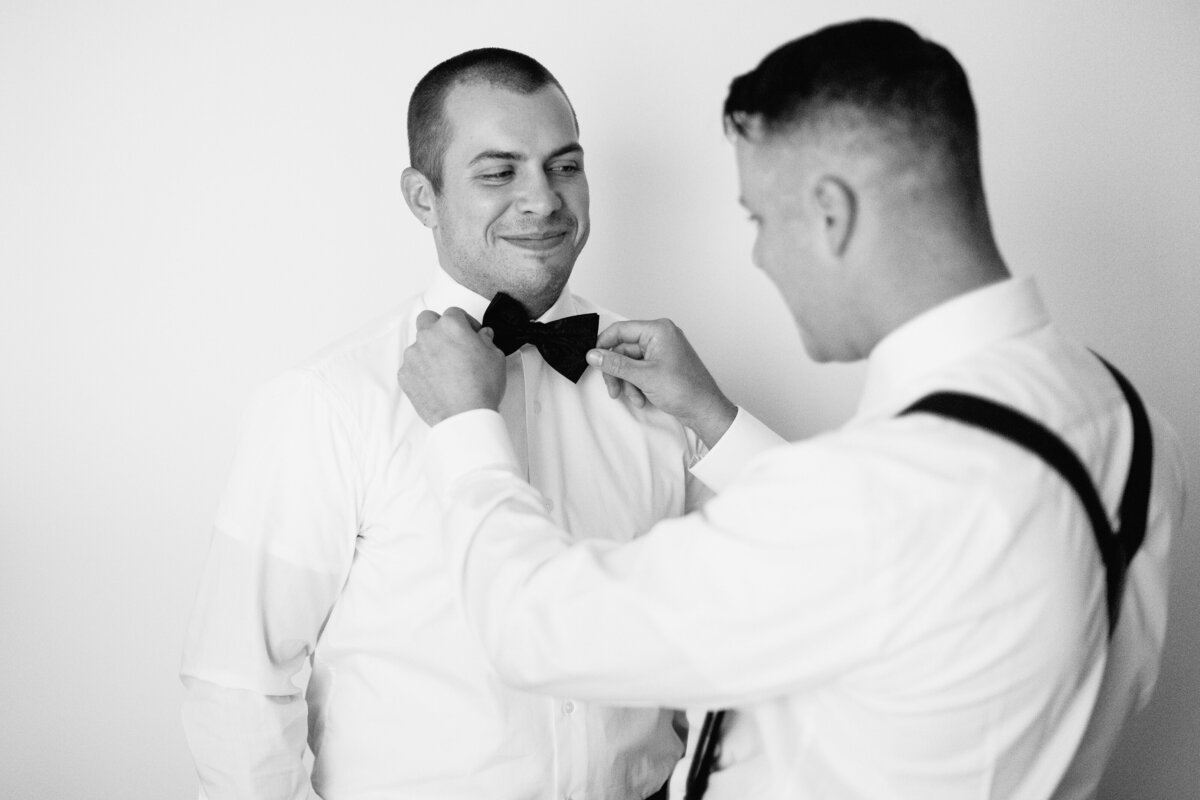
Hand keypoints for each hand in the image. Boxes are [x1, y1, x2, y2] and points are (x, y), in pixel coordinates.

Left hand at [398, 308, 506, 425]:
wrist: (465, 416)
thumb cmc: (481, 387)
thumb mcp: (496, 356)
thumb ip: (486, 340)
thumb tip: (482, 336)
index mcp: (450, 326)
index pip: (455, 313)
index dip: (466, 323)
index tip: (471, 333)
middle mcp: (428, 336)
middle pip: (427, 320)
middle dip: (438, 327)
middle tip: (451, 343)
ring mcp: (413, 356)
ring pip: (418, 345)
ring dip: (429, 351)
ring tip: (445, 369)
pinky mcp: (405, 375)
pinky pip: (411, 367)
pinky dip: (421, 371)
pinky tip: (436, 383)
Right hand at [586, 319, 736, 447]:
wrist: (704, 410)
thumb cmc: (685, 390)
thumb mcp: (643, 376)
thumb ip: (615, 364)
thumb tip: (594, 355)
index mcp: (658, 330)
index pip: (621, 330)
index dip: (604, 345)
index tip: (594, 360)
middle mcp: (661, 337)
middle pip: (624, 349)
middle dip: (618, 372)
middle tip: (613, 389)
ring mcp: (662, 351)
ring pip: (630, 363)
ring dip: (628, 382)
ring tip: (633, 397)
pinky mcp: (662, 365)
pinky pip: (640, 371)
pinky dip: (637, 385)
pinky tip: (641, 398)